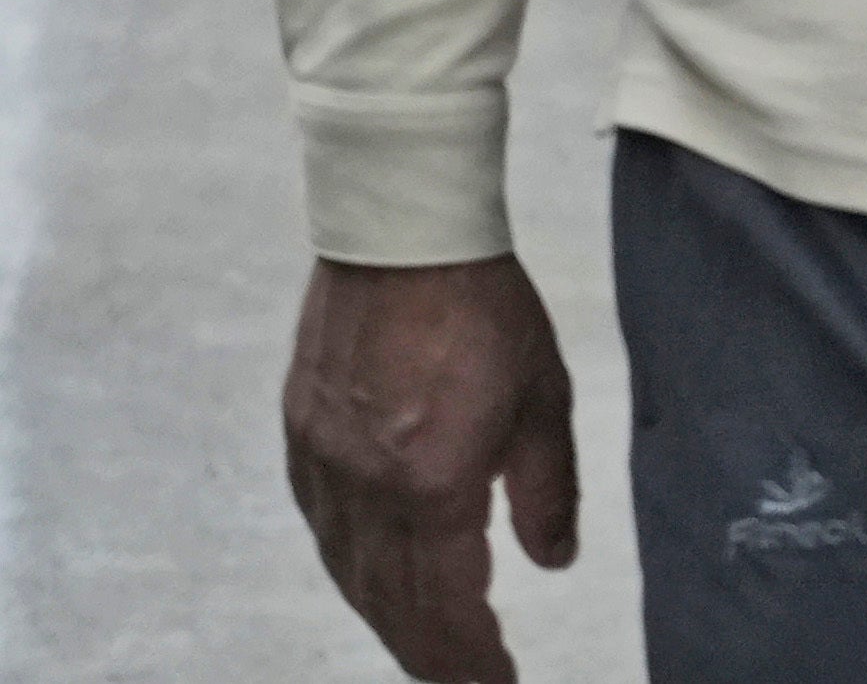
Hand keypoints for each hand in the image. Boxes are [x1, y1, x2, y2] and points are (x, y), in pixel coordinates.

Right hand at [282, 254, 578, 683]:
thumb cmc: (483, 308)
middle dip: (430, 653)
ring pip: (349, 573)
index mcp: (433, 485)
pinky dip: (351, 569)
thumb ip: (547, 488)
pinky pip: (323, 528)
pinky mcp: (300, 437)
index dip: (472, 655)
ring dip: (387, 618)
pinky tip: (371, 578)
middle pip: (391, 602)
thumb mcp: (543, 398)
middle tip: (463, 680)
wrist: (400, 238)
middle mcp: (367, 489)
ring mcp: (324, 466)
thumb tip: (555, 559)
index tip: (496, 683)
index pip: (448, 602)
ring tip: (425, 646)